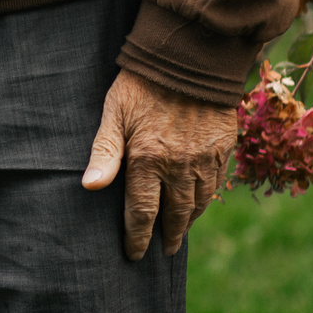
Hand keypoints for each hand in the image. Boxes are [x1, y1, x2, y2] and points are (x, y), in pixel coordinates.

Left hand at [81, 69, 235, 260]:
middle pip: (175, 214)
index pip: (142, 212)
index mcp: (148, 159)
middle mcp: (179, 166)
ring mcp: (205, 158)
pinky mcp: (223, 148)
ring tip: (180, 233)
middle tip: (163, 251)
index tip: (134, 254)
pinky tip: (200, 203)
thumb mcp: (113, 113)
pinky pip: (217, 183)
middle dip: (167, 236)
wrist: (188, 58)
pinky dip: (208, 199)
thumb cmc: (140, 84)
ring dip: (189, 221)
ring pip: (199, 202)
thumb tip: (89, 187)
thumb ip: (104, 151)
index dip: (137, 237)